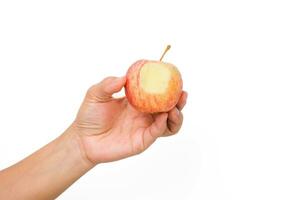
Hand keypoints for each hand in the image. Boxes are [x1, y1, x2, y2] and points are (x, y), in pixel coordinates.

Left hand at [73, 76, 187, 163]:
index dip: (167, 87)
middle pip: (168, 108)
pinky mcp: (142, 140)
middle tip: (182, 94)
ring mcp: (144, 128)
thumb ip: (107, 84)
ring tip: (175, 108)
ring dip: (177, 116)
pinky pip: (157, 132)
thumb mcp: (95, 94)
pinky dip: (163, 124)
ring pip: (169, 123)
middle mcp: (144, 114)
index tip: (174, 78)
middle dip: (179, 101)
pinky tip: (163, 116)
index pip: (157, 93)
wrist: (83, 139)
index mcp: (137, 101)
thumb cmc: (89, 116)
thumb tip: (124, 77)